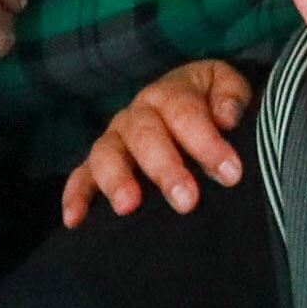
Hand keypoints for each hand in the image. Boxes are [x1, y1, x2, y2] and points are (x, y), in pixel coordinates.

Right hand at [60, 57, 256, 223]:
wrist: (193, 105)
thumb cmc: (213, 104)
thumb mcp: (226, 87)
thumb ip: (231, 96)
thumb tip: (226, 117)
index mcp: (170, 92)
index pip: (185, 113)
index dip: (207, 143)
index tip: (231, 174)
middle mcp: (137, 114)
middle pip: (145, 136)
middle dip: (165, 168)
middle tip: (187, 200)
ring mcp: (115, 139)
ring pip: (107, 153)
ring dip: (117, 180)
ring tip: (129, 207)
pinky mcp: (97, 164)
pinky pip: (80, 176)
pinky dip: (75, 196)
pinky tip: (75, 220)